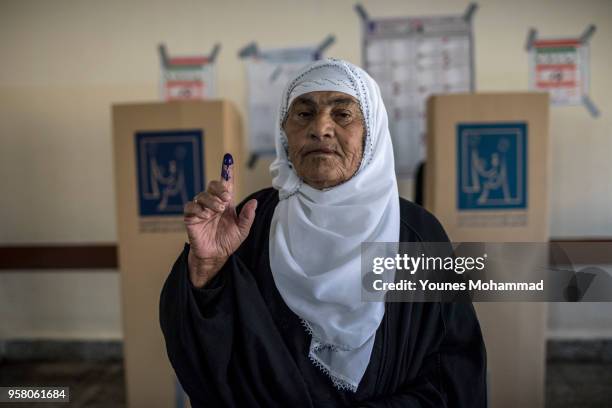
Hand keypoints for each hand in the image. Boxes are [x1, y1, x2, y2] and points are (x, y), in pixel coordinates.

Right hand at [183, 153, 256, 287]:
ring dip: (211, 201)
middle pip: (212, 185)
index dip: (226, 170)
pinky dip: (197, 208)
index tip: (228, 158)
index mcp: (226, 203)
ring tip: (218, 211)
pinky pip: (190, 207)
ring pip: (201, 195)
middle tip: (227, 200)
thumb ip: (247, 217)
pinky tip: (204, 215)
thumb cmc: (228, 241)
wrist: (215, 256)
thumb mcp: (242, 230)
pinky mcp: (191, 217)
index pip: (226, 183)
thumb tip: (254, 202)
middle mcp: (213, 203)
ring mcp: (201, 209)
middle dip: (219, 188)